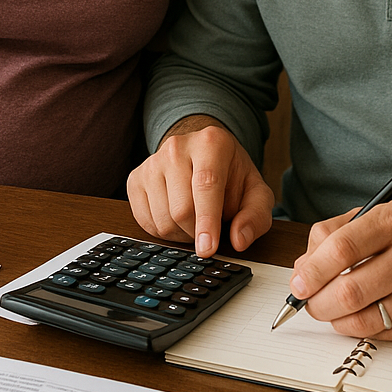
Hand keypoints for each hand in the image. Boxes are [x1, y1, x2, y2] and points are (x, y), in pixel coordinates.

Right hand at [127, 118, 274, 256]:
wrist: (203, 155)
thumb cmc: (231, 174)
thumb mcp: (255, 192)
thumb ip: (255, 216)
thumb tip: (239, 240)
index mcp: (211, 142)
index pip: (206, 184)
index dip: (207, 221)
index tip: (207, 249)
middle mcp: (177, 146)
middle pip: (181, 209)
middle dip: (198, 231)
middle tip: (210, 226)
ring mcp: (152, 161)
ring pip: (162, 219)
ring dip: (181, 233)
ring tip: (195, 218)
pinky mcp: (136, 178)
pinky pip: (144, 221)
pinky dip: (163, 231)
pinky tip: (177, 218)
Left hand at [291, 198, 391, 342]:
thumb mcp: (378, 214)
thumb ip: (334, 234)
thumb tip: (301, 268)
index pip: (343, 247)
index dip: (313, 270)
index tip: (297, 282)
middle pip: (351, 289)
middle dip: (318, 302)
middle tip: (308, 302)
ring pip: (365, 318)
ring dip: (336, 319)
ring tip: (330, 310)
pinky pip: (385, 335)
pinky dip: (361, 329)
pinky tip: (357, 316)